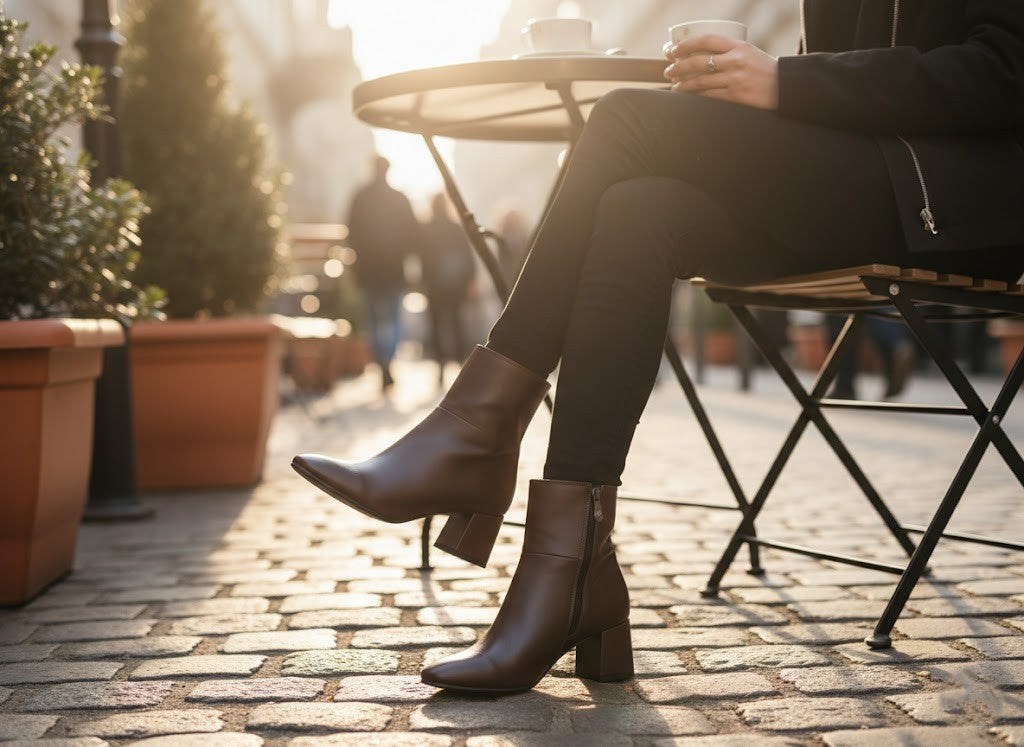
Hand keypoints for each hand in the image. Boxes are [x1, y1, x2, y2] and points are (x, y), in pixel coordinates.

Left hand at [663, 35, 778, 110]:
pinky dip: (695, 96)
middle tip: (668, 70)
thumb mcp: (749, 53)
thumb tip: (700, 55)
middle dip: (678, 67)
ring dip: (683, 85)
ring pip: (700, 81)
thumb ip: (728, 52)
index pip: (706, 40)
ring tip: (675, 85)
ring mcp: (735, 79)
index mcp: (739, 46)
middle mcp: (736, 60)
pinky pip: (709, 96)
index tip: (672, 50)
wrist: (785, 87)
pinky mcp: (735, 96)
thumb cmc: (764, 70)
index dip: (685, 45)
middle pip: (698, 62)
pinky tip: (688, 97)